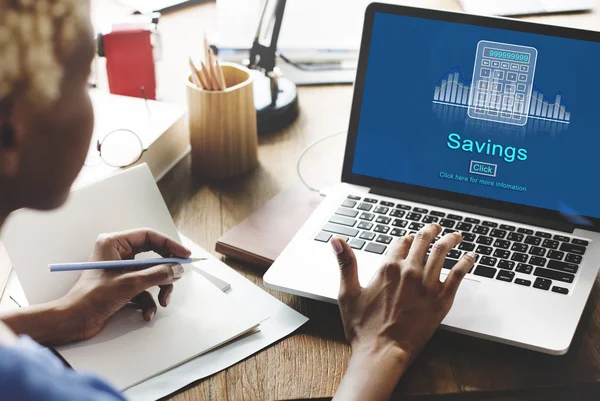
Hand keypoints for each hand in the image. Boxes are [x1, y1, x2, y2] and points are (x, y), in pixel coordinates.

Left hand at [60, 228, 190, 341]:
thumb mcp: (129, 284)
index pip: (149, 236)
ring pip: (151, 274)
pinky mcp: (122, 286)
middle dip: (165, 271)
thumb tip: (177, 269)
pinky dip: (149, 301)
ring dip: (159, 289)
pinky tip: (147, 313)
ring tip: (162, 301)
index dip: (169, 245)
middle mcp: (118, 254)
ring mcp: (120, 270)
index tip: (184, 255)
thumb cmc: (91, 298)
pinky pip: (144, 289)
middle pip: (153, 256)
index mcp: (114, 243)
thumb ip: (157, 274)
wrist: (73, 321)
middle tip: (177, 277)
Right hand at [331, 224, 475, 400]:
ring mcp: (427, 285)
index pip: (400, 242)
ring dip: (450, 240)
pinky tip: (471, 257)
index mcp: (388, 268)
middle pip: (423, 241)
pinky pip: (458, 274)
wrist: (382, 352)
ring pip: (442, 252)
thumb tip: (336, 240)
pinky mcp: (441, 299)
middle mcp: (409, 271)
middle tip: (436, 228)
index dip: (405, 238)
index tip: (409, 238)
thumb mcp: (348, 293)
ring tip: (456, 236)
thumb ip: (346, 263)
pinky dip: (466, 262)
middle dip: (430, 231)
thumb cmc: (363, 328)